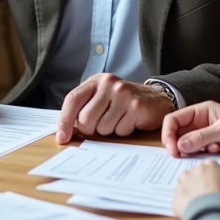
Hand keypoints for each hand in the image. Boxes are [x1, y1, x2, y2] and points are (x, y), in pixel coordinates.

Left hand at [56, 74, 171, 143]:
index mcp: (96, 81)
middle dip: (92, 130)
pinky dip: (123, 132)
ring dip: (110, 131)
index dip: (64, 121)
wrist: (157, 99)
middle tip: (103, 125)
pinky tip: (130, 121)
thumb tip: (64, 133)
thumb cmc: (123, 102)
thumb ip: (84, 109)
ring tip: (119, 120)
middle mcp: (108, 83)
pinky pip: (120, 131)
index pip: (73, 100)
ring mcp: (123, 94)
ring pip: (102, 128)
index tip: (62, 138)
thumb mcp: (102, 98)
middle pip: (85, 119)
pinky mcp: (136, 107)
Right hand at [161, 101, 219, 157]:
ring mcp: (205, 134)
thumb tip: (179, 146)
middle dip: (178, 145)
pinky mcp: (212, 145)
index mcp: (201, 111)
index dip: (168, 133)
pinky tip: (217, 151)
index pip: (174, 119)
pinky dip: (203, 154)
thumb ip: (201, 137)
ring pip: (187, 144)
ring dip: (192, 150)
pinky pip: (198, 151)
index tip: (172, 148)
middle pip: (178, 133)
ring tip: (206, 151)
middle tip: (180, 157)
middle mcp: (200, 122)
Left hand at [171, 160, 219, 217]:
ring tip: (202, 203)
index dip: (217, 177)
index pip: (211, 167)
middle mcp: (193, 171)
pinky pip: (179, 199)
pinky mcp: (175, 198)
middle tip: (213, 196)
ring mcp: (182, 184)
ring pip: (185, 184)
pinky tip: (195, 211)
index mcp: (209, 166)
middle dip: (203, 183)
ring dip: (191, 191)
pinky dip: (185, 204)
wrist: (213, 216)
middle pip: (197, 174)